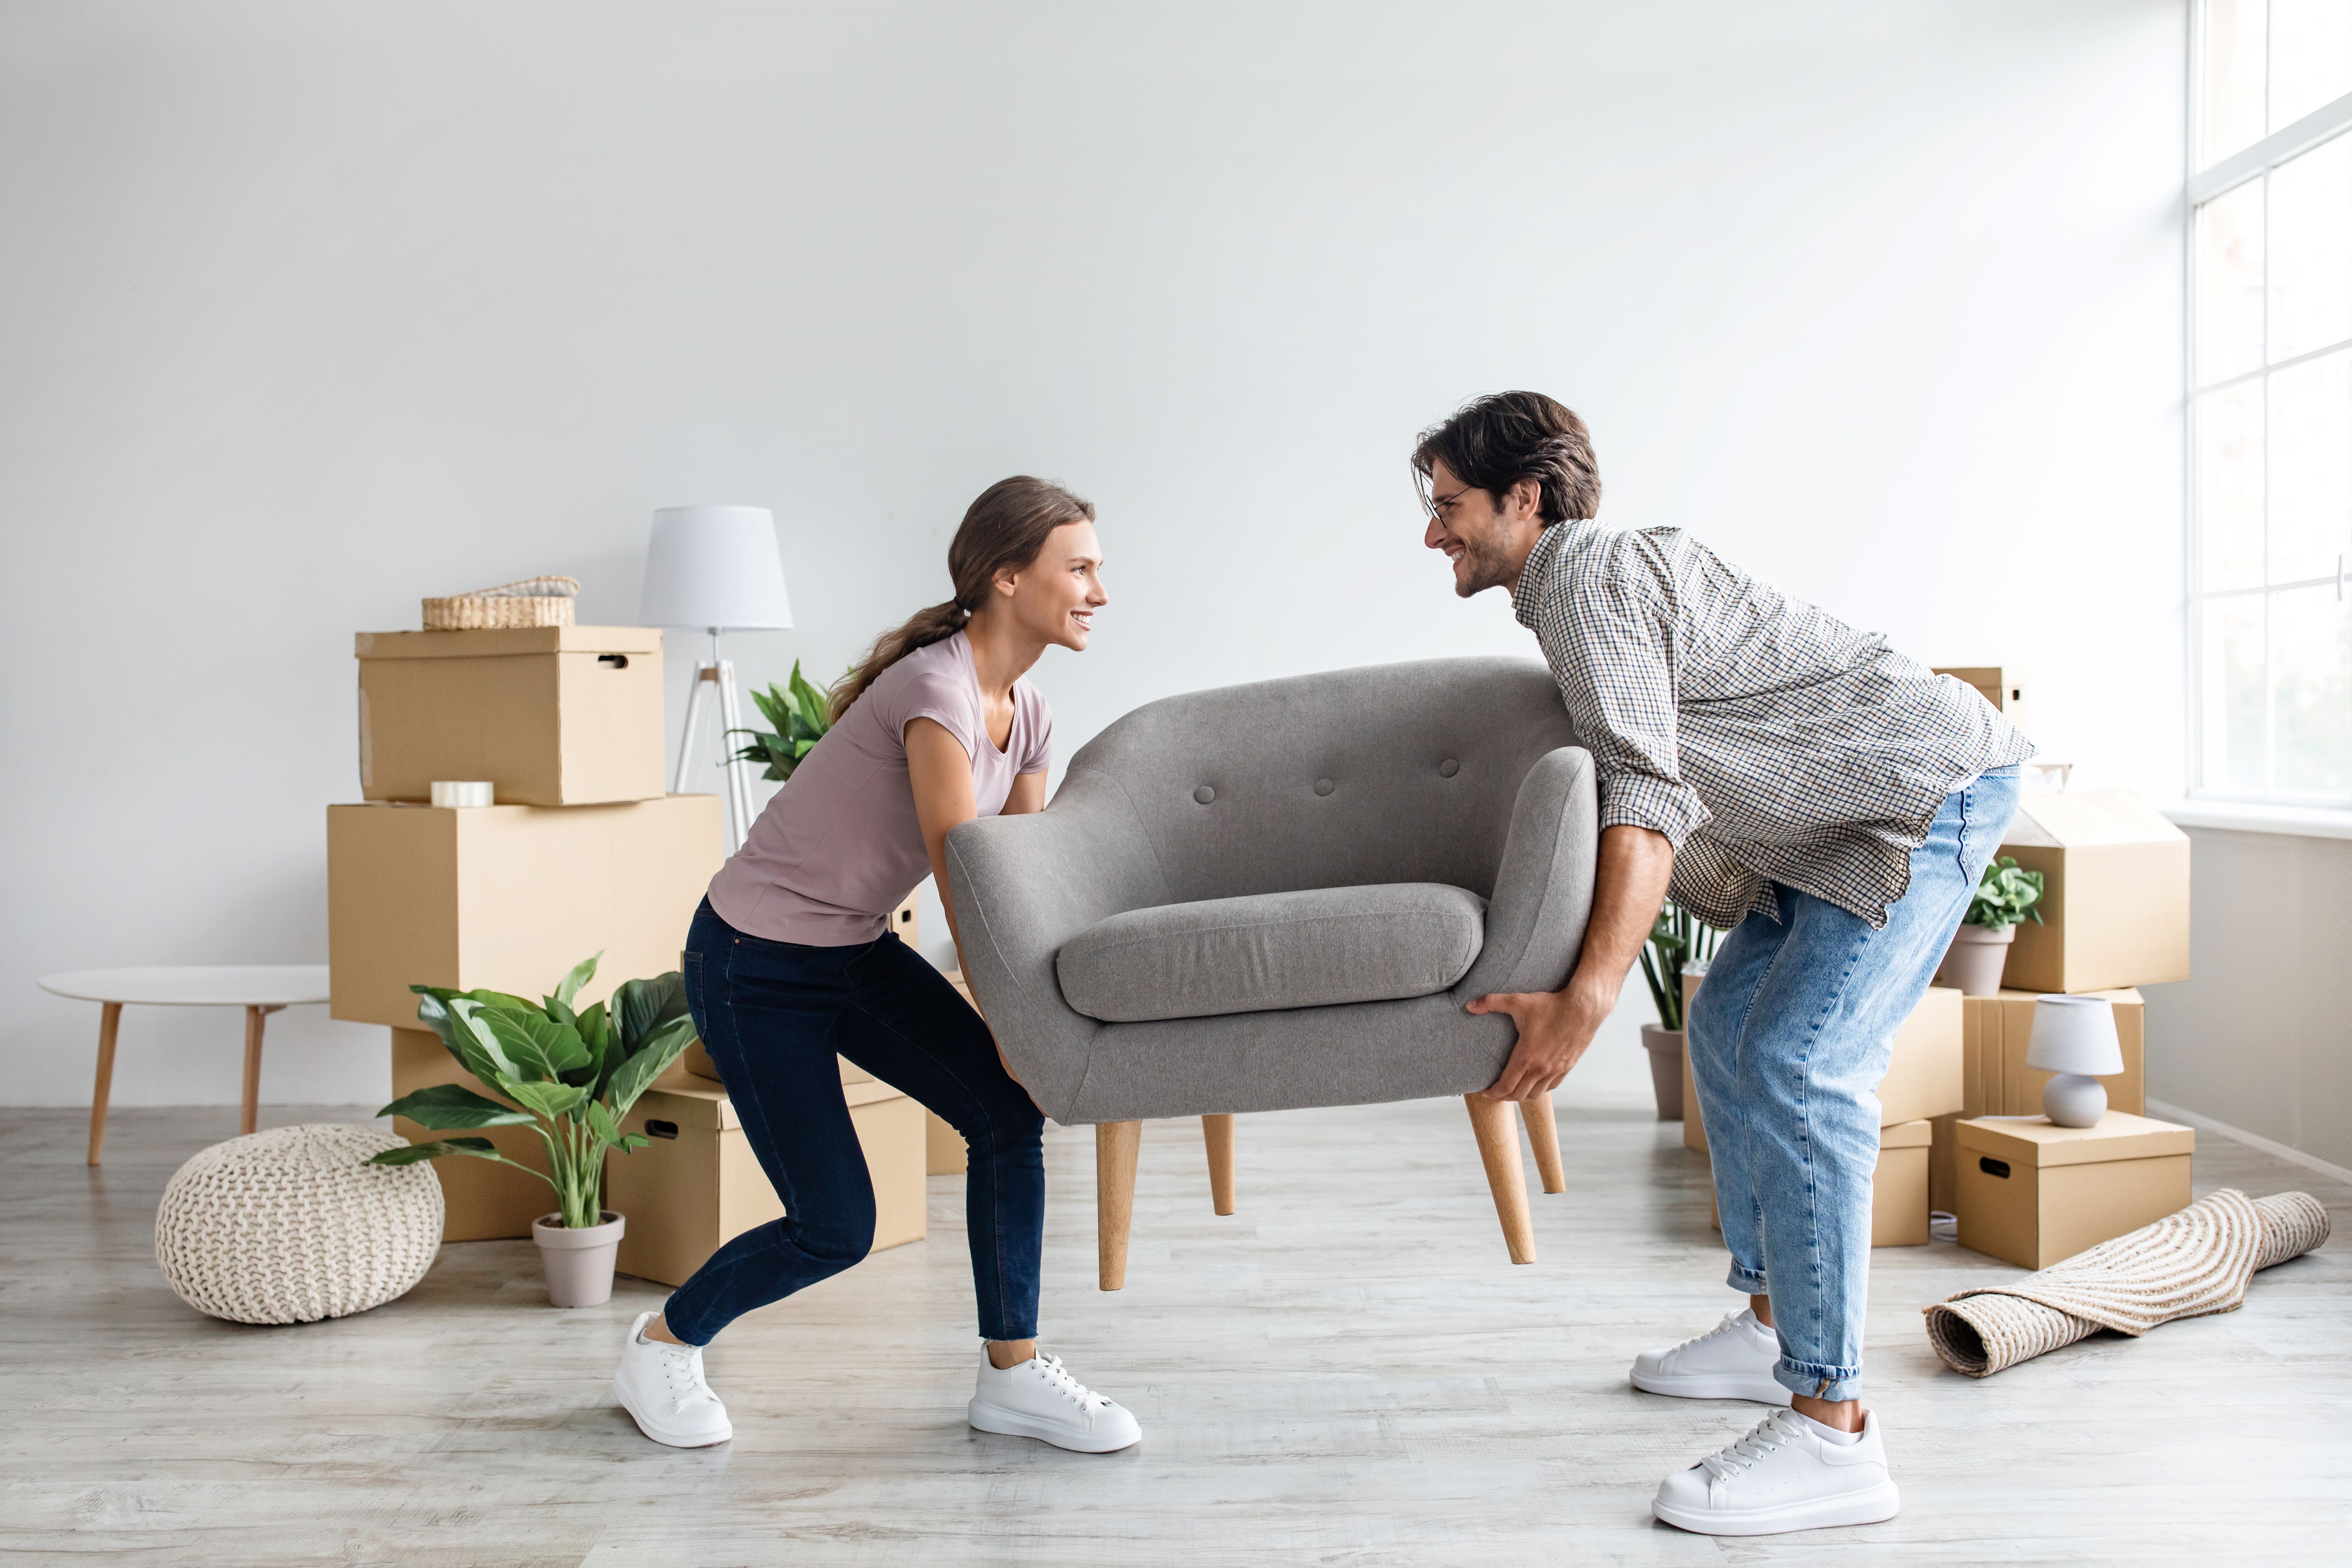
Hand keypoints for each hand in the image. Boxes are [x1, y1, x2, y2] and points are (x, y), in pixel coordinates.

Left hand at [1466, 985, 1604, 1100]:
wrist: (1584, 1008)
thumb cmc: (1551, 1005)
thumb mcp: (1518, 1001)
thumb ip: (1491, 1003)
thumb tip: (1469, 1005)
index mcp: (1526, 1057)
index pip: (1506, 1086)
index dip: (1493, 1093)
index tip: (1485, 1092)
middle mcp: (1541, 1068)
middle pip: (1519, 1095)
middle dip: (1504, 1097)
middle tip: (1495, 1092)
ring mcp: (1556, 1070)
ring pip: (1535, 1094)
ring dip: (1521, 1096)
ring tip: (1512, 1091)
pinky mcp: (1568, 1067)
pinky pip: (1551, 1086)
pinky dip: (1539, 1089)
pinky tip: (1534, 1083)